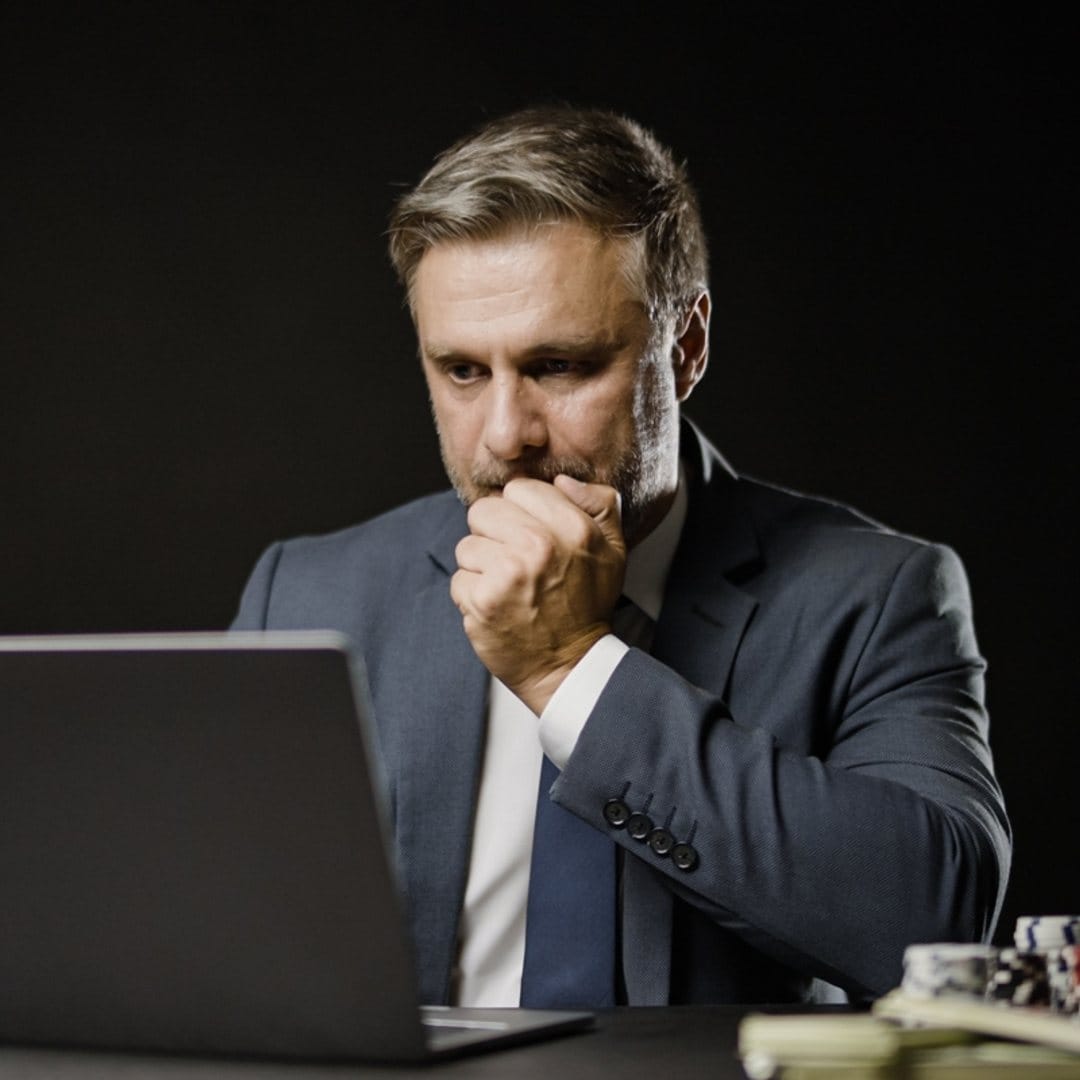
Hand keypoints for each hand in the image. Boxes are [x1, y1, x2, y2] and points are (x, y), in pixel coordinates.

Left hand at [451, 475, 625, 714]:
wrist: (570, 666)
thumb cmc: (587, 605)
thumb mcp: (612, 550)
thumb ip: (598, 504)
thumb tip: (562, 480)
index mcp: (572, 527)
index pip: (518, 488)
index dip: (521, 511)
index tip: (531, 535)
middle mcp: (539, 546)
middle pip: (483, 511)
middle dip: (494, 534)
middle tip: (516, 563)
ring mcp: (507, 574)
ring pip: (467, 546)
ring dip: (482, 567)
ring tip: (509, 588)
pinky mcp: (481, 601)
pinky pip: (459, 579)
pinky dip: (473, 596)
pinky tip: (498, 608)